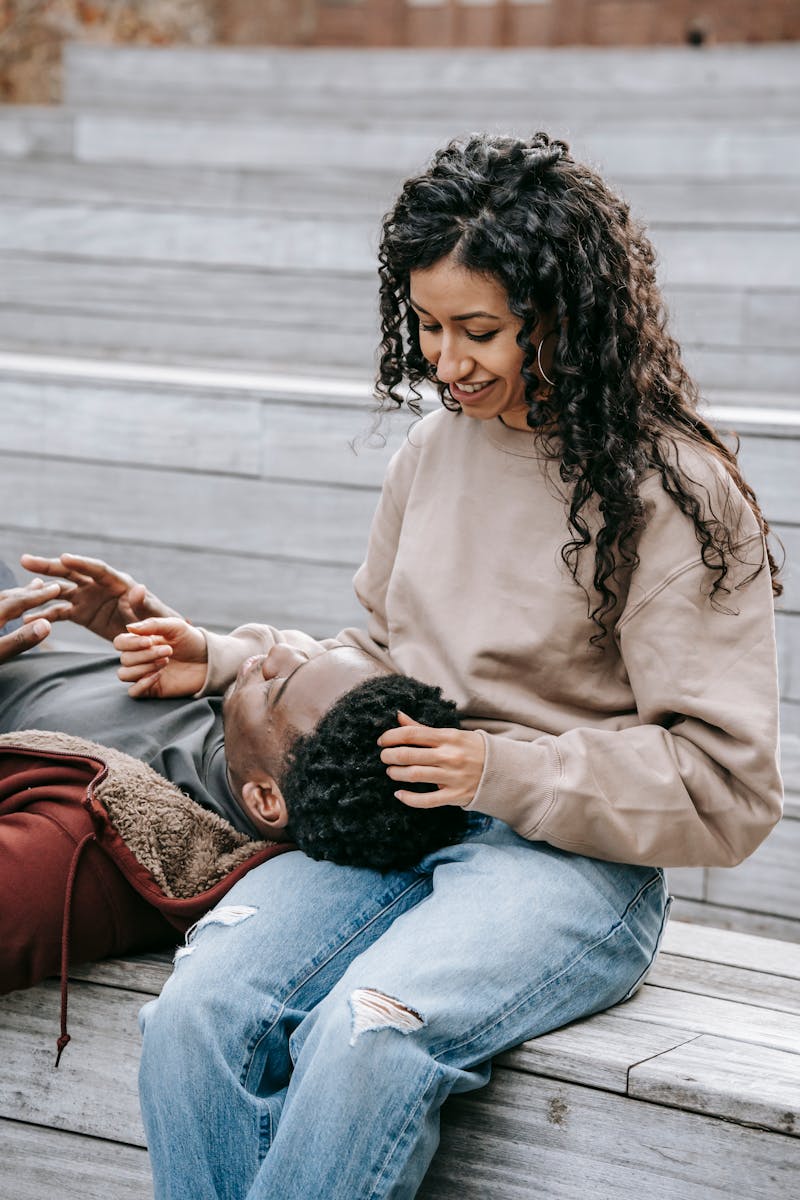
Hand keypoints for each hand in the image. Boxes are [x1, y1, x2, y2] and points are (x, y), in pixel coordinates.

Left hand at [0, 578, 63, 663]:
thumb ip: (19, 640)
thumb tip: (46, 625)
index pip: (19, 601)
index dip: (38, 595)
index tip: (56, 588)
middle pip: (8, 598)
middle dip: (28, 591)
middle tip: (44, 584)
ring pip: (0, 602)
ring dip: (16, 597)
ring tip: (28, 591)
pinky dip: (4, 606)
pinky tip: (6, 613)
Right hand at [20, 553, 179, 643]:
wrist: (152, 638)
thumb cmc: (158, 622)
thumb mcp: (153, 614)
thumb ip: (144, 603)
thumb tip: (138, 588)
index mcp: (117, 581)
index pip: (97, 569)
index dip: (81, 563)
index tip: (63, 557)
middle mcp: (98, 586)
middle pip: (72, 573)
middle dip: (50, 567)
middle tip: (26, 560)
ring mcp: (87, 598)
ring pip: (61, 590)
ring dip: (41, 590)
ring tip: (19, 592)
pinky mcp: (81, 614)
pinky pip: (60, 613)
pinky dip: (45, 615)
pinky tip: (28, 619)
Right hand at [114, 617, 207, 697]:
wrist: (210, 660)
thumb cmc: (192, 641)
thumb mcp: (175, 626)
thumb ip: (153, 624)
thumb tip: (129, 627)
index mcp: (142, 641)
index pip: (120, 642)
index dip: (130, 642)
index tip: (150, 641)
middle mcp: (140, 657)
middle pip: (124, 658)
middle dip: (145, 654)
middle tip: (169, 651)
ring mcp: (145, 674)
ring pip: (124, 674)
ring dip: (142, 668)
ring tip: (166, 662)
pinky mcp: (152, 689)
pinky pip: (133, 691)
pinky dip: (141, 684)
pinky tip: (158, 676)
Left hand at [378, 711, 485, 807]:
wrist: (501, 770)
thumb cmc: (470, 749)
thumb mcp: (450, 734)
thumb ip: (422, 728)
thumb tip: (398, 716)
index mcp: (448, 737)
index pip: (412, 733)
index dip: (391, 736)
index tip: (382, 741)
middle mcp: (449, 756)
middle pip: (408, 755)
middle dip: (389, 756)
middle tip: (384, 757)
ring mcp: (452, 777)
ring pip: (413, 775)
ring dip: (396, 773)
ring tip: (391, 771)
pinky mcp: (454, 796)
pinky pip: (426, 800)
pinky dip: (408, 798)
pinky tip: (399, 794)